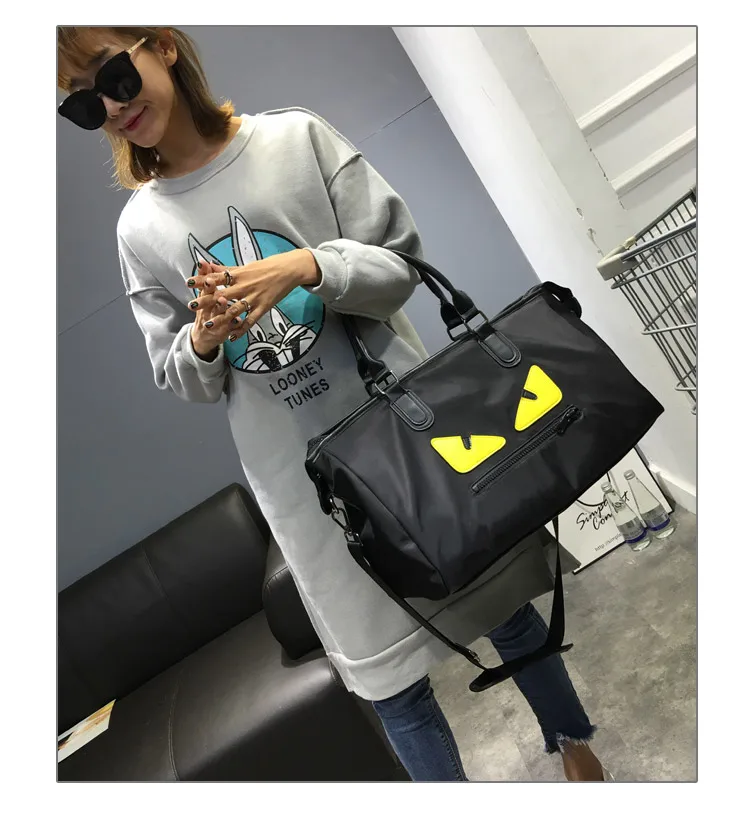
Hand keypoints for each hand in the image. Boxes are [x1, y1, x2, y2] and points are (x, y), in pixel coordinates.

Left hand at [185, 249, 320, 343]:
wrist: (288, 270)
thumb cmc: (266, 267)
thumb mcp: (244, 266)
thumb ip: (224, 269)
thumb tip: (206, 264)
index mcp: (239, 274)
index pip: (217, 277)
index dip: (202, 280)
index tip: (188, 283)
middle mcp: (245, 286)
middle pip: (222, 294)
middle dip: (206, 301)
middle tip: (192, 306)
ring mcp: (254, 298)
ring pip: (235, 310)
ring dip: (221, 318)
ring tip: (208, 326)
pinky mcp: (263, 307)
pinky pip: (251, 320)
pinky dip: (241, 329)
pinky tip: (232, 337)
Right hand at [188, 260, 232, 358]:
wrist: (202, 336)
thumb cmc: (206, 311)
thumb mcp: (204, 296)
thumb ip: (206, 278)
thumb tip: (203, 261)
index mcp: (205, 298)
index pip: (204, 288)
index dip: (205, 281)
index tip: (207, 274)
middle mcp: (209, 310)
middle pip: (212, 302)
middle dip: (215, 296)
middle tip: (219, 292)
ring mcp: (217, 322)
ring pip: (222, 316)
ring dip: (225, 310)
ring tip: (227, 304)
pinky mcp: (224, 331)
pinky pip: (231, 328)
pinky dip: (236, 326)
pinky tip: (239, 322)